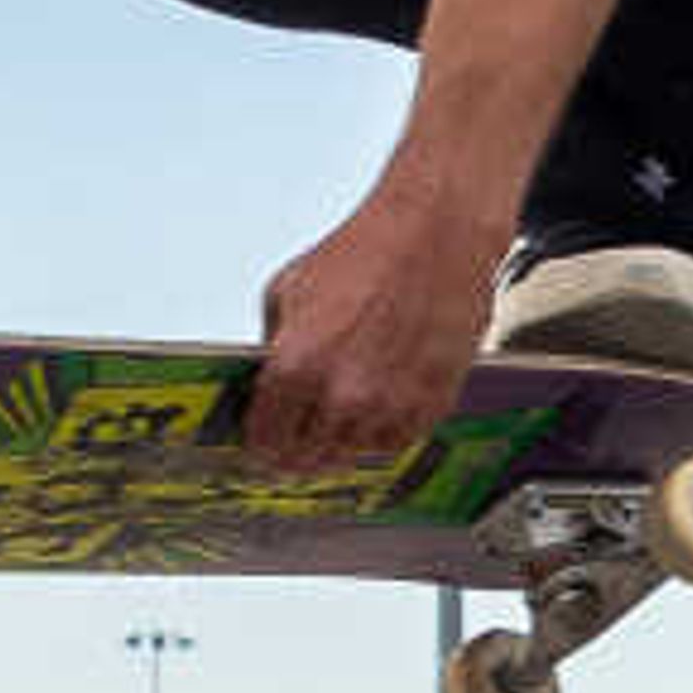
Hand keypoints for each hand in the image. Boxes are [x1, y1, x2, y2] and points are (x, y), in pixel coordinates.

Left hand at [241, 185, 504, 482]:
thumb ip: (273, 347)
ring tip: (334, 428)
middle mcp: (343, 395)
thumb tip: (265, 384)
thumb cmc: (366, 251)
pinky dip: (380, 435)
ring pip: (352, 457)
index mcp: (297, 367)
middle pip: (306, 460)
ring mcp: (390, 405)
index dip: (259, 448)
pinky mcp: (431, 403)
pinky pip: (395, 442)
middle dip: (294, 456)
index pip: (265, 440)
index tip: (260, 450)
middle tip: (292, 450)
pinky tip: (373, 412)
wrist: (434, 233)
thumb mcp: (287, 290)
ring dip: (338, 447)